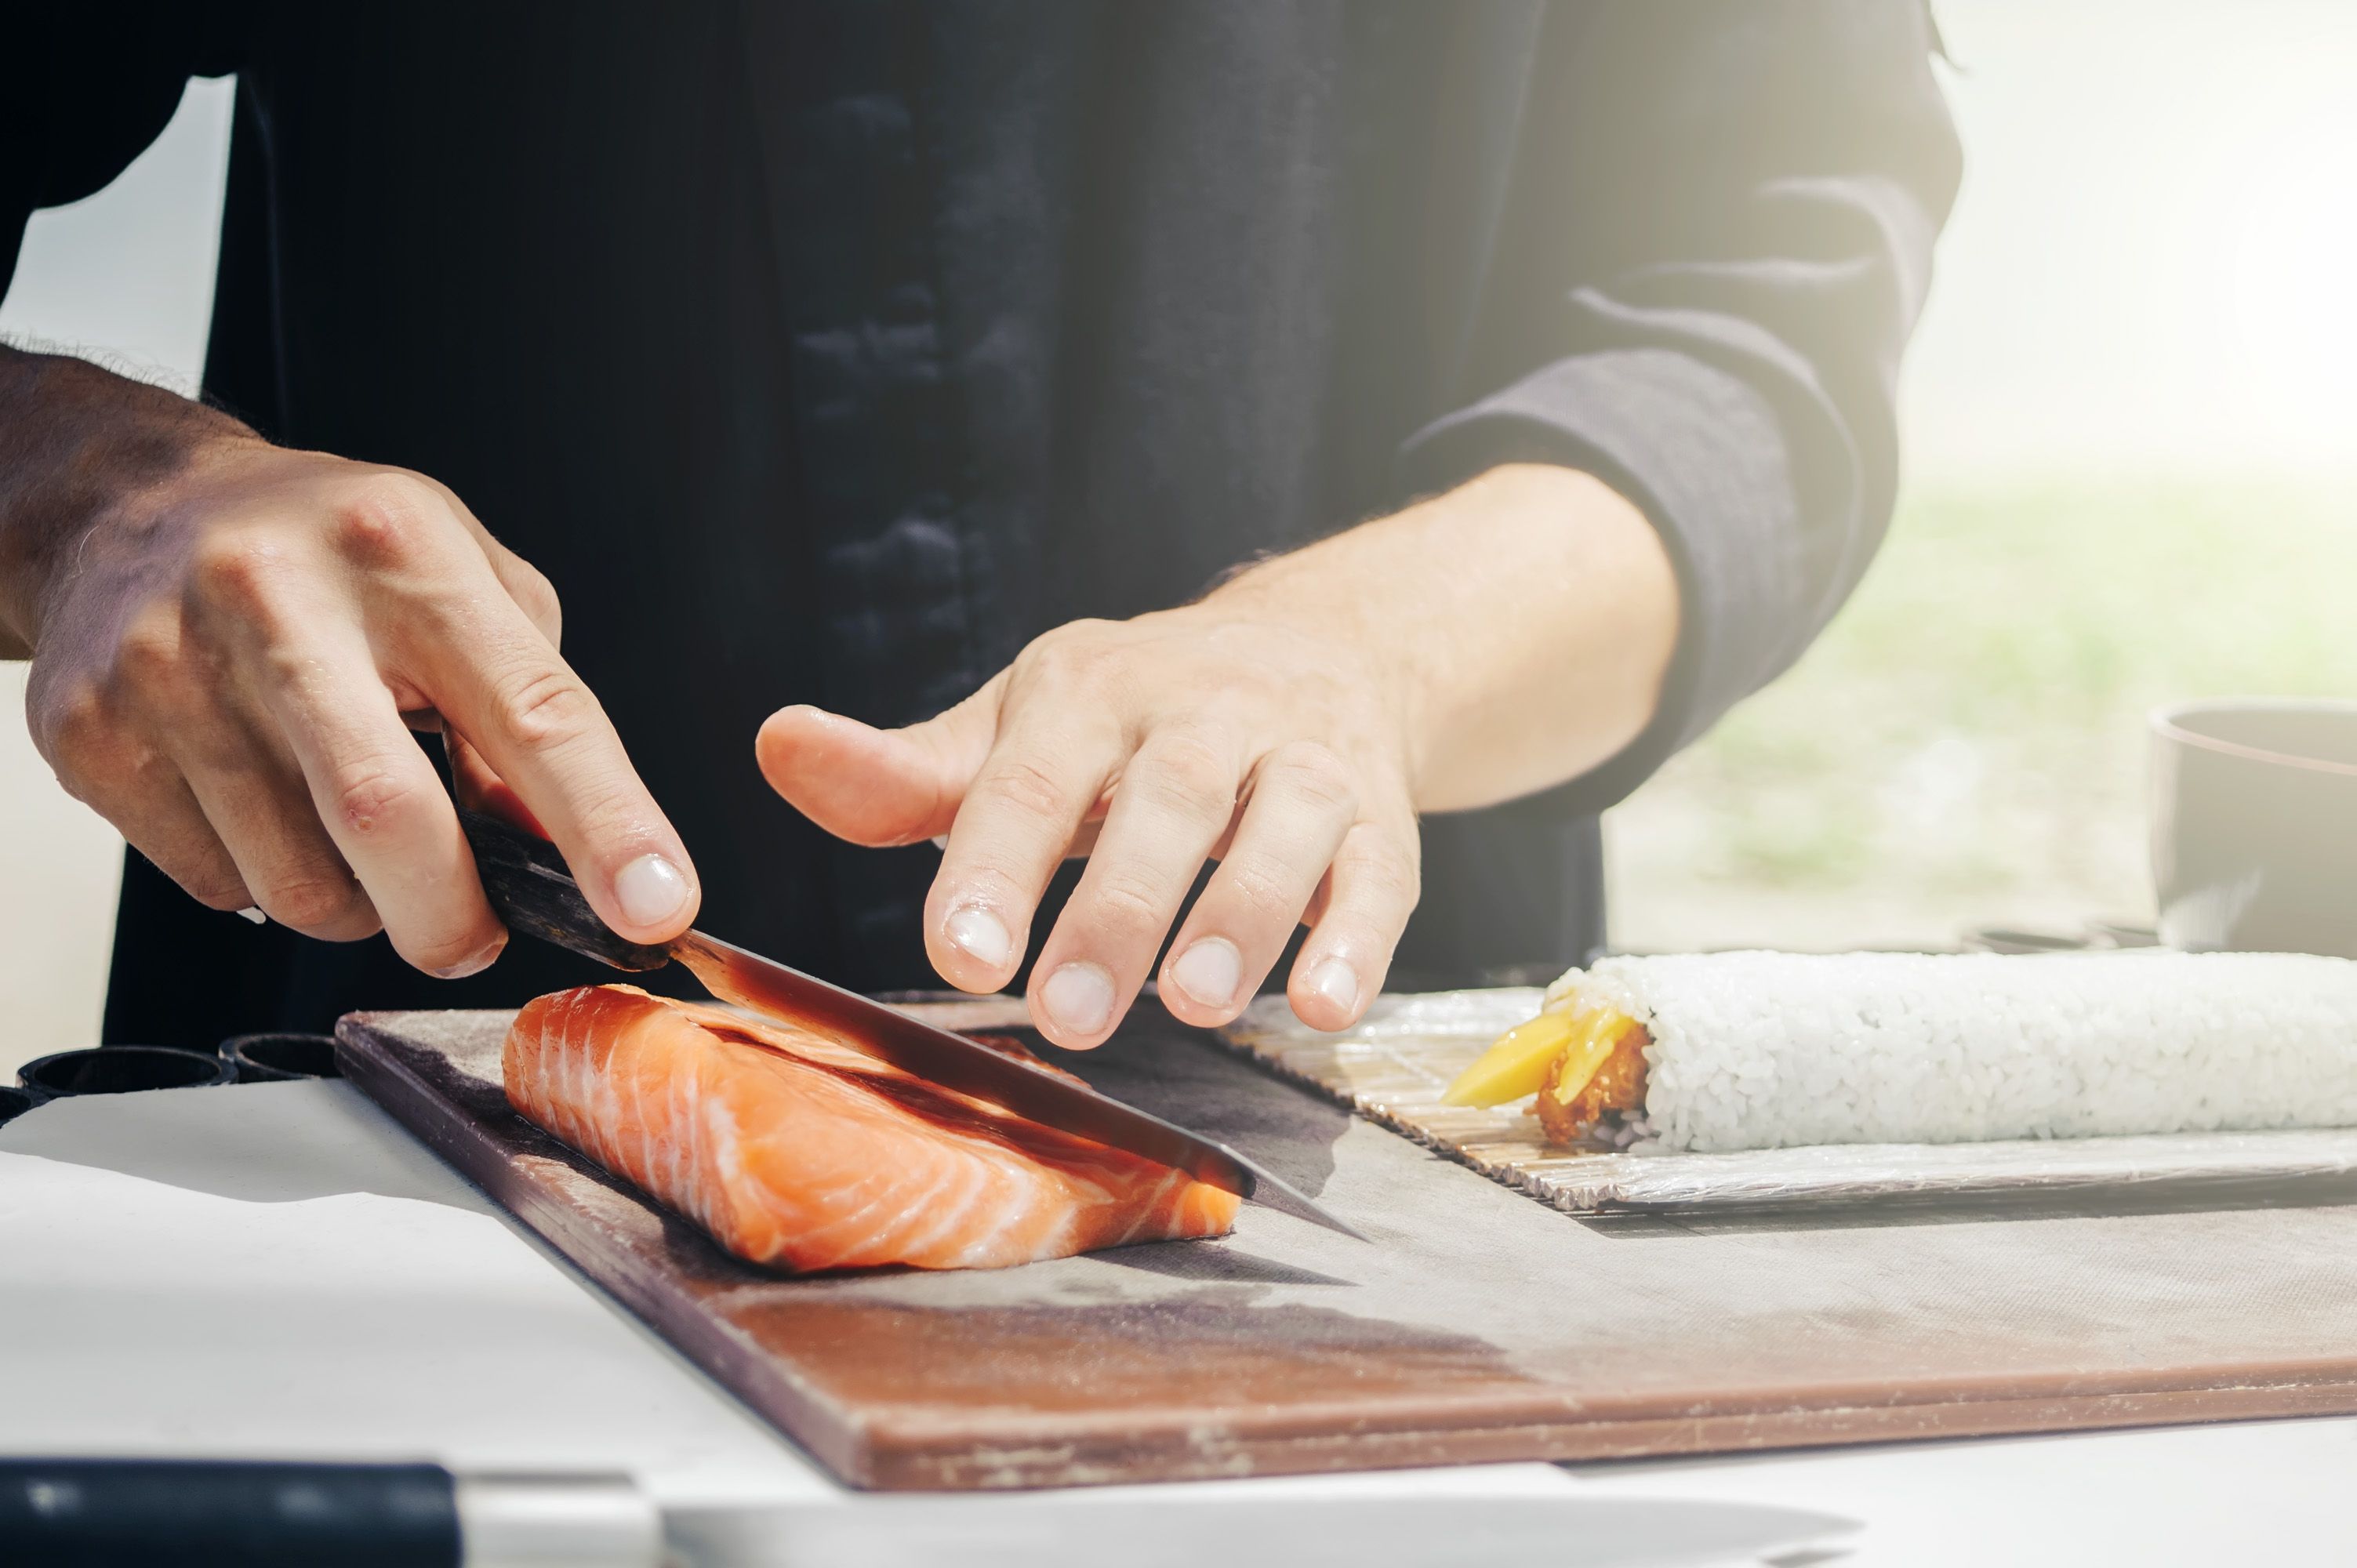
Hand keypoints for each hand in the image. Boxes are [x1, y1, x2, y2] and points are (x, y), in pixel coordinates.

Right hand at [2, 354, 697, 972]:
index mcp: (405, 553)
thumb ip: (531, 707)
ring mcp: (171, 666)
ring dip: (357, 905)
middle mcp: (279, 599)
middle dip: (452, 919)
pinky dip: (265, 883)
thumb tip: (569, 849)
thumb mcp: (465, 582)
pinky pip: (216, 885)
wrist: (136, 507)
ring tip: (352, 833)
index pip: (532, 711)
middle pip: (390, 820)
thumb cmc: (332, 553)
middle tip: (471, 932)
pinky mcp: (92, 733)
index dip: (607, 825)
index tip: (659, 907)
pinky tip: (264, 805)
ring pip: (298, 884)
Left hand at [763, 610, 1416, 1045]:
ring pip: (1282, 824)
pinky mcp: (1379, 814)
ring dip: (1239, 915)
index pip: (1034, 776)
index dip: (996, 866)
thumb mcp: (1015, 728)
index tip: (963, 956)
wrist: (1317, 649)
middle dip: (1116, 909)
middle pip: (1164, 799)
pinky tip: (1321, 1008)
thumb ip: (906, 771)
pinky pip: (1379, 873)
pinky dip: (1356, 939)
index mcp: (1089, 688)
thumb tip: (778, 746)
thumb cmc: (1130, 717)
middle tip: (1067, 1018)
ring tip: (1191, 1007)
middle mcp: (1201, 710)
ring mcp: (1302, 756)